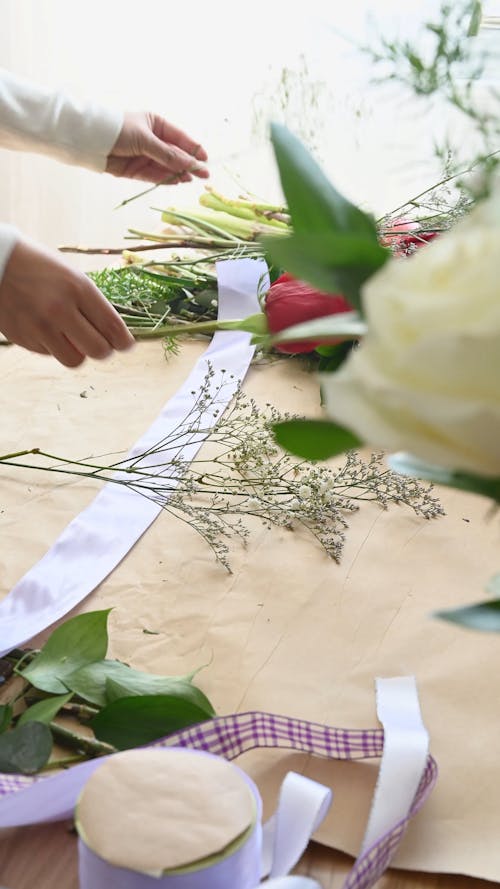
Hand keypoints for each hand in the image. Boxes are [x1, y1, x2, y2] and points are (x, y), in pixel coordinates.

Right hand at [0, 238, 134, 366]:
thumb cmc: (38, 266)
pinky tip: (48, 329)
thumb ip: (91, 304)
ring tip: (74, 338)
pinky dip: (55, 346)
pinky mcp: (23, 338)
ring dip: (79, 352)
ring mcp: (40, 327)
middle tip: (102, 344)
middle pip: (98, 351)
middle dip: (105, 350)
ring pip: (75, 360)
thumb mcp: (71, 276)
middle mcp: (60, 310)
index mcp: (78, 288)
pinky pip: (51, 354)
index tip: (126, 344)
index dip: (124, 342)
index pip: (113, 327)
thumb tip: (112, 333)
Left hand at [105, 111, 208, 183]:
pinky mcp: (136, 170)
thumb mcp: (146, 140)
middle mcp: (153, 140)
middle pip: (175, 155)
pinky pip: (155, 175)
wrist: (89, 140)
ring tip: (190, 180)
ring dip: (178, 173)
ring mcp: (145, 156)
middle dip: (188, 164)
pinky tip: (177, 182)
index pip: (181, 139)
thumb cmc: (118, 129)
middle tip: (204, 175)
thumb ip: (168, 155)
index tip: (206, 160)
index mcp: (157, 124)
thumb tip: (191, 164)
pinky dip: (165, 179)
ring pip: (166, 167)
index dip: (194, 150)